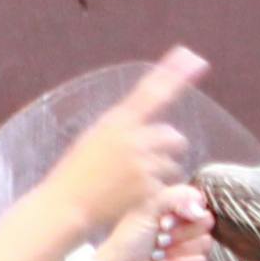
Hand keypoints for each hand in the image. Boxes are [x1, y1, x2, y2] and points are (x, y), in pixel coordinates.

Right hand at [42, 48, 205, 244]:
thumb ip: (124, 127)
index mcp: (117, 121)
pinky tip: (130, 196)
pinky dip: (152, 192)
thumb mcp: (95, 137)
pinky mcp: (148, 188)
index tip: (193, 57)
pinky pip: (164, 187)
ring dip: (160, 172)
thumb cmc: (77, 171)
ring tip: (133, 182)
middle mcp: (133, 138)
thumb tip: (152, 124)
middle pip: (172, 136)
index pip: (151, 92)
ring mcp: (142, 164)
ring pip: (172, 164)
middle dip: (168, 148)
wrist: (66, 203)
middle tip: (151, 159)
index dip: (174, 75)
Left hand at [113, 185, 213, 260]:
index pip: (202, 204)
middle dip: (179, 231)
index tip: (163, 221)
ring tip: (156, 254)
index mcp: (181, 214)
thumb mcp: (149, 207)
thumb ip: (177, 197)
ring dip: (176, 249)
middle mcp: (189, 232)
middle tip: (158, 239)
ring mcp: (191, 253)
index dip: (186, 211)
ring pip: (205, 243)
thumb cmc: (130, 238)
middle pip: (207, 222)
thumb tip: (201, 212)